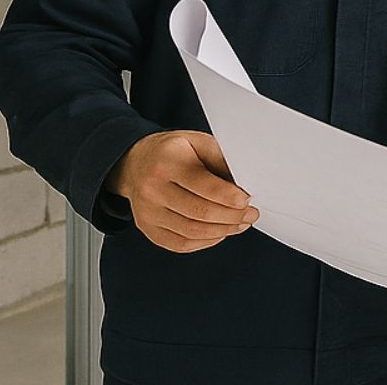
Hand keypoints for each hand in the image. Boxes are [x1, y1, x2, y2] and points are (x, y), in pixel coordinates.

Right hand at [107, 131, 257, 252]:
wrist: (135, 163)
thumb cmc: (172, 151)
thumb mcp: (196, 141)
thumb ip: (219, 158)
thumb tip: (243, 183)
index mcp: (167, 162)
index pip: (204, 185)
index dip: (230, 196)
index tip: (248, 200)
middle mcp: (152, 189)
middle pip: (199, 212)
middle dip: (232, 216)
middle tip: (251, 215)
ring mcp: (147, 212)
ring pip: (192, 231)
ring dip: (223, 230)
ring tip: (240, 224)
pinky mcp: (147, 228)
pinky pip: (180, 244)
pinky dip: (206, 241)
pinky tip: (220, 232)